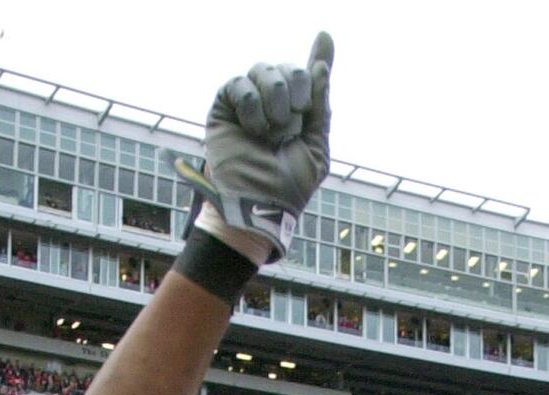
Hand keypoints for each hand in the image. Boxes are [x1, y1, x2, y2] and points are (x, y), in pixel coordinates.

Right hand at [174, 33, 333, 261]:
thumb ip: (320, 103)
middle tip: (293, 122)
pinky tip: (253, 130)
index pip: (307, 78)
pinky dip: (251, 106)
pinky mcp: (223, 108)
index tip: (325, 36)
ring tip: (272, 132)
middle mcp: (272, 104)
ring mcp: (247, 104)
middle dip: (297, 90)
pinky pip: (240, 84)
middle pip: (288, 67)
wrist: (260, 204)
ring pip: (263, 69)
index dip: (318, 57)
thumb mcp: (316, 144)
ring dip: (275, 100)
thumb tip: (322, 58)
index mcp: (297, 114)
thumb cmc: (289, 186)